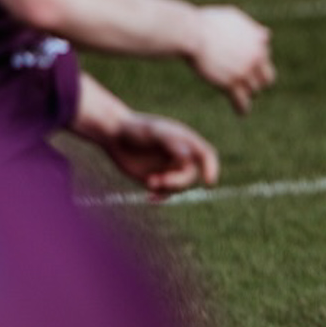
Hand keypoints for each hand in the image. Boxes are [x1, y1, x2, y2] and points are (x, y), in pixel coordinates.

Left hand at [96, 112, 219, 199]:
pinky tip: (148, 198)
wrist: (114, 135)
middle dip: (178, 181)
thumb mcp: (154, 132)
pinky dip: (159, 197)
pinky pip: (164, 193)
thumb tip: (188, 155)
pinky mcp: (157, 179)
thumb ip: (171, 143)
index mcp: (186, 141)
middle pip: (192, 175)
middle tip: (160, 181)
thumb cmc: (136, 128)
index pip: (206, 155)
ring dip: (166, 188)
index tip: (209, 182)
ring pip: (179, 187)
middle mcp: (181, 156)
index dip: (211, 168)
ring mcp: (169, 169)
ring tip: (149, 182)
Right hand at [190, 6, 275, 113]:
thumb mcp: (233, 18)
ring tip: (238, 96)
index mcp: (259, 41)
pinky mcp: (231, 84)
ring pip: (254, 91)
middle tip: (247, 85)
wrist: (191, 33)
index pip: (265, 57)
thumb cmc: (205, 23)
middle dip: (258, 81)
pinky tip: (241, 113)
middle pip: (267, 78)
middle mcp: (256, 57)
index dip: (255, 63)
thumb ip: (251, 28)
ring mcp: (245, 72)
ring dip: (247, 93)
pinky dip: (243, 109)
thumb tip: (266, 35)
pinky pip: (242, 102)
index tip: (246, 68)